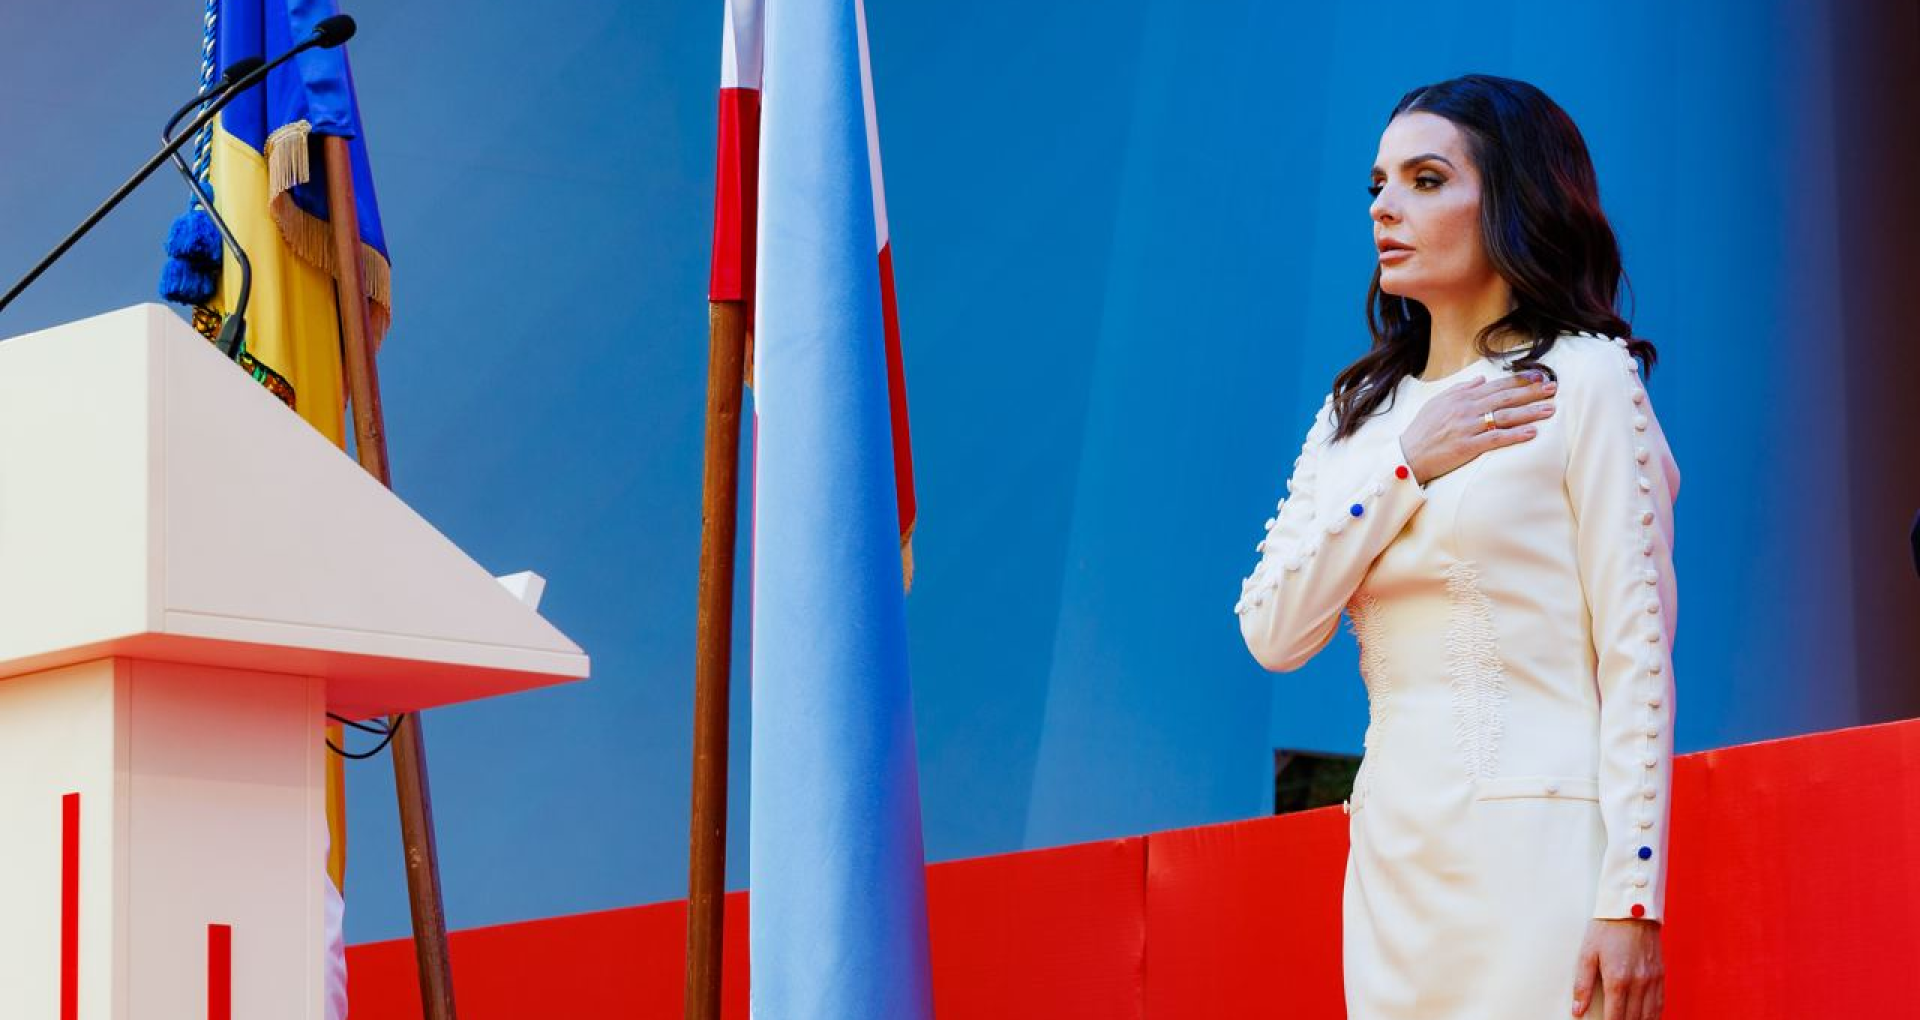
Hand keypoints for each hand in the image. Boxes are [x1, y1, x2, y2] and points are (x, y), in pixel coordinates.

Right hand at [1396, 369, 1555, 484]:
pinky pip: (1496, 438)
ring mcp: (1468, 426)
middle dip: (1532, 392)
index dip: (1520, 380)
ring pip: (1505, 416)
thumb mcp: (1437, 403)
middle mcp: (1467, 408)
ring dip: (1530, 412)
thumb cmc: (1422, 430)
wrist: (1407, 455)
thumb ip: (1460, 389)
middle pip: (1506, 397)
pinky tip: (1532, 433)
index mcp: (1462, 396)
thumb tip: (1479, 380)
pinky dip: (1515, 435)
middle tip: (1554, 388)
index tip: (1540, 376)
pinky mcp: (1468, 446)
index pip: (1497, 385)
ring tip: (1550, 409)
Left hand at [1571, 917, 1663, 1018]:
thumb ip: (1582, 985)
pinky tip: (1647, 1019)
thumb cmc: (1606, 929)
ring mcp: (1652, 980)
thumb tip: (1577, 1010)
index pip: (1615, 1017)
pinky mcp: (1661, 974)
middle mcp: (1638, 983)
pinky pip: (1660, 1003)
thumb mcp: (1587, 954)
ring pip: (1649, 1015)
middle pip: (1633, 1019)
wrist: (1633, 908)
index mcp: (1618, 979)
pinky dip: (1654, 1016)